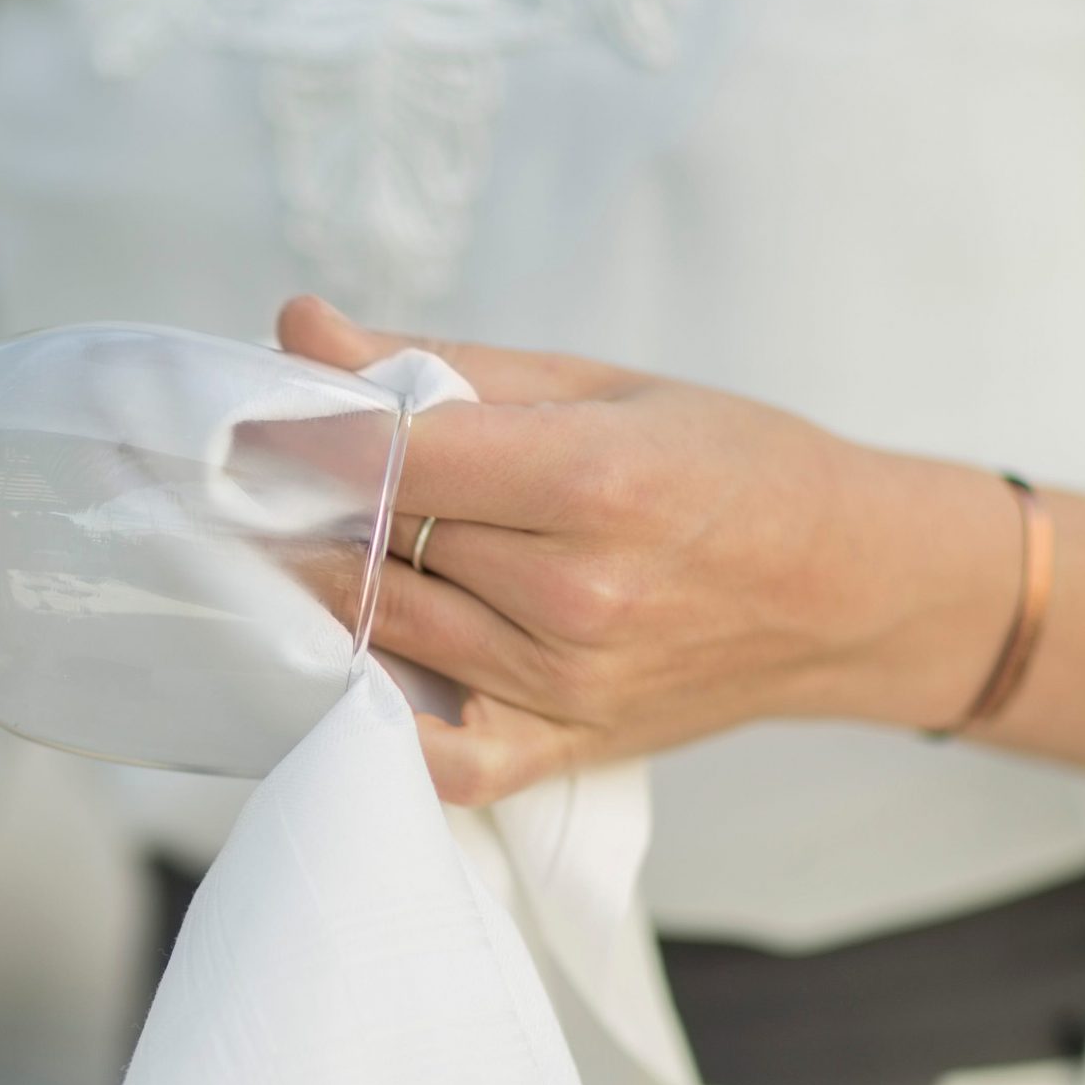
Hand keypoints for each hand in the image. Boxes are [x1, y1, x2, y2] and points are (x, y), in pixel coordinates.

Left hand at [277, 298, 1020, 805]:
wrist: (846, 589)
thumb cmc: (729, 468)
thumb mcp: (598, 384)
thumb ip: (438, 367)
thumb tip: (300, 328)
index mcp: (594, 482)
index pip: (394, 460)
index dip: (300, 439)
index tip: (238, 423)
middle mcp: (575, 594)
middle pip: (375, 544)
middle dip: (301, 508)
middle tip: (247, 481)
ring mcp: (561, 684)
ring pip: (377, 630)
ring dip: (312, 588)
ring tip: (283, 544)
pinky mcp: (554, 748)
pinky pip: (426, 756)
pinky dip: (367, 715)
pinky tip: (328, 664)